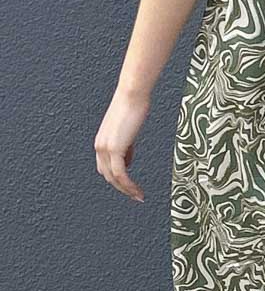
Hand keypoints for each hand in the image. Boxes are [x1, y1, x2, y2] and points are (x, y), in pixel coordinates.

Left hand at [94, 87, 149, 202]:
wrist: (132, 94)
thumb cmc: (133, 106)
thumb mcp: (127, 130)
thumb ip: (126, 146)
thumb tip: (128, 160)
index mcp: (101, 142)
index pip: (105, 168)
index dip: (117, 179)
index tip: (131, 185)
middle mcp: (100, 147)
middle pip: (108, 176)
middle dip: (122, 188)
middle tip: (136, 195)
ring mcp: (105, 149)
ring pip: (114, 178)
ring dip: (127, 190)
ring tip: (139, 196)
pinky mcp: (115, 149)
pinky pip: (121, 174)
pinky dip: (129, 185)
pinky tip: (138, 190)